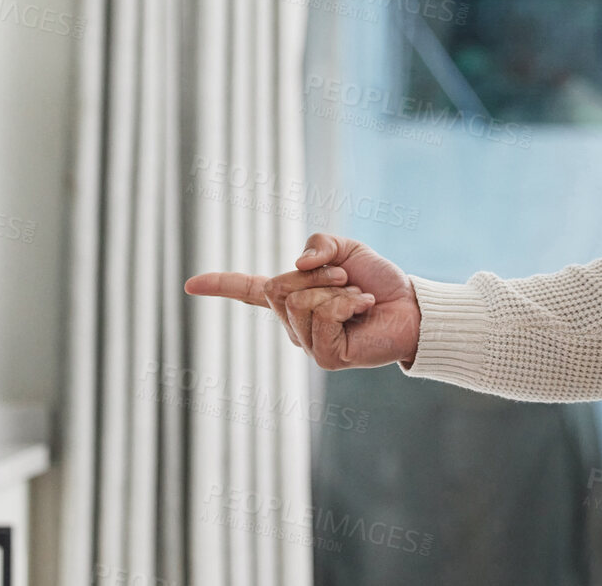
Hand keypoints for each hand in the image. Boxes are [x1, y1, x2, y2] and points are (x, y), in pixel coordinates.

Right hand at [183, 233, 421, 370]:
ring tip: (359, 298)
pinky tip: (363, 309)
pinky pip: (322, 316)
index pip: (249, 291)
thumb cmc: (379, 279)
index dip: (220, 285)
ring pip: (299, 302)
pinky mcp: (326, 357)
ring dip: (336, 289)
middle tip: (345, 279)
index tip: (189, 284)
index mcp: (292, 298)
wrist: (411, 306)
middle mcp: (294, 324)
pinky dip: (346, 303)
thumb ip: (319, 244)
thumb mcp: (345, 248)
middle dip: (315, 274)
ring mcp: (308, 343)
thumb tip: (300, 264)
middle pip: (276, 288)